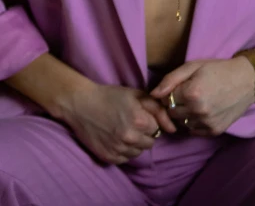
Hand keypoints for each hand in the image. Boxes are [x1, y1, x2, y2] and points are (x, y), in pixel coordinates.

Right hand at [62, 82, 176, 164]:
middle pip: (150, 143)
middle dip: (144, 133)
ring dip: (135, 143)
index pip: (156, 128)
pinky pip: (125, 158)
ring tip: (122, 130)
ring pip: (138, 152)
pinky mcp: (109, 158)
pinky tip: (115, 137)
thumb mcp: (136, 94)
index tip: (139, 115)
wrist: (81, 104)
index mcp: (140, 121)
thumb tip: (173, 128)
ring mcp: (119, 150)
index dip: (149, 121)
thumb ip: (158, 109)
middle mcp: (130, 138)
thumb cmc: (110, 96)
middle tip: (131, 122)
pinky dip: (123, 150)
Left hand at [149, 58, 254, 136]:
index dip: (169, 93)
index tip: (178, 87)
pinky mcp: (214, 131)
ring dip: (184, 115)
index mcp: (191, 93)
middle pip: (171, 114)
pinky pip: (194, 130)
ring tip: (196, 101)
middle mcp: (198, 111)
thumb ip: (170, 80)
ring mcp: (207, 123)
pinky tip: (204, 110)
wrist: (246, 80)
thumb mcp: (193, 66)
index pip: (164, 100)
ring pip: (182, 124)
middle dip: (174, 104)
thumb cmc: (217, 69)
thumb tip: (153, 94)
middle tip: (186, 94)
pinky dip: (195, 122)